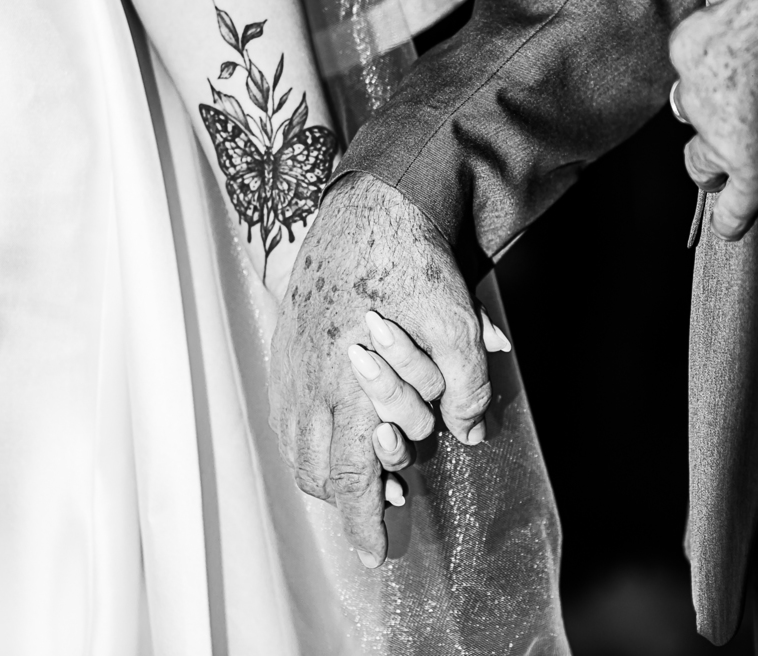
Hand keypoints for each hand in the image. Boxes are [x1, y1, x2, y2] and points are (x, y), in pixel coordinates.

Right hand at [268, 172, 495, 566]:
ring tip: (366, 462)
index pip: (350, 479)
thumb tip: (471, 431)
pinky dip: (311, 433)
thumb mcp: (456, 319)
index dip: (362, 523)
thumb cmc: (408, 260)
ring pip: (297, 445)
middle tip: (384, 501)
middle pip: (318, 472)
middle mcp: (310, 384)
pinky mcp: (286, 343)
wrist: (365, 201)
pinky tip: (339, 420)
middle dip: (349, 499)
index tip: (373, 556)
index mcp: (350, 387)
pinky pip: (287, 411)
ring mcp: (291, 364)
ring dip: (329, 467)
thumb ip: (467, 383)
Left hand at [669, 0, 757, 239]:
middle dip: (716, 105)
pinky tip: (732, 225)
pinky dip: (731, 219)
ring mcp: (723, 140)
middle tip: (752, 99)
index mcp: (692, 47)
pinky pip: (732, 208)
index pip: (691, 52)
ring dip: (711, 162)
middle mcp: (696, 97)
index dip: (718, 52)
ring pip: (701, 158)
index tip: (743, 53)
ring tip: (726, 164)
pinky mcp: (755, 174)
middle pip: (693, 105)